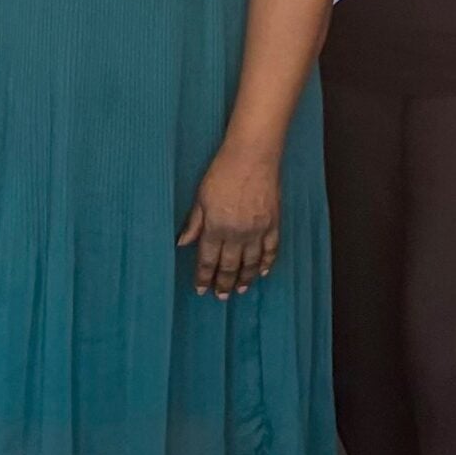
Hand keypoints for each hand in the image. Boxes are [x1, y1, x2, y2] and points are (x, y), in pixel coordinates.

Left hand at [178, 147, 279, 299]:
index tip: (201, 290)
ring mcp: (258, 231)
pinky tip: (262, 272)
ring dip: (245, 279)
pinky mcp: (273, 223)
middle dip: (224, 284)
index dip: (204, 278)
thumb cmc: (221, 173)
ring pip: (251, 263)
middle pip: (230, 266)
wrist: (252, 157)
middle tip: (221, 297)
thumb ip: (193, 223)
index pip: (208, 261)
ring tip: (240, 290)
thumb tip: (182, 243)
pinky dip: (267, 263)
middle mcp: (237, 234)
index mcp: (216, 228)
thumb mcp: (200, 198)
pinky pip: (271, 249)